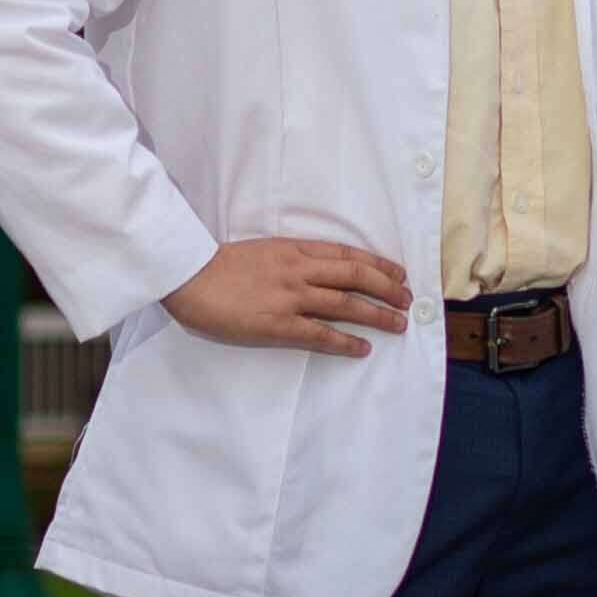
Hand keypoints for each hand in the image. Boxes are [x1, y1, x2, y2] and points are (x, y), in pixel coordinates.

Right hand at [170, 235, 412, 356]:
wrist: (189, 276)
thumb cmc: (220, 265)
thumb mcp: (263, 251)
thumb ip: (291, 259)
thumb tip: (316, 269)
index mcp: (294, 249)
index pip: (347, 254)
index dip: (378, 264)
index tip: (398, 272)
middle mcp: (299, 270)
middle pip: (356, 275)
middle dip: (387, 287)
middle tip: (407, 299)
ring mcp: (291, 297)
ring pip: (346, 303)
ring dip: (377, 314)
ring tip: (398, 323)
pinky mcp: (278, 324)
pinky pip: (321, 334)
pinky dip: (345, 341)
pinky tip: (363, 347)